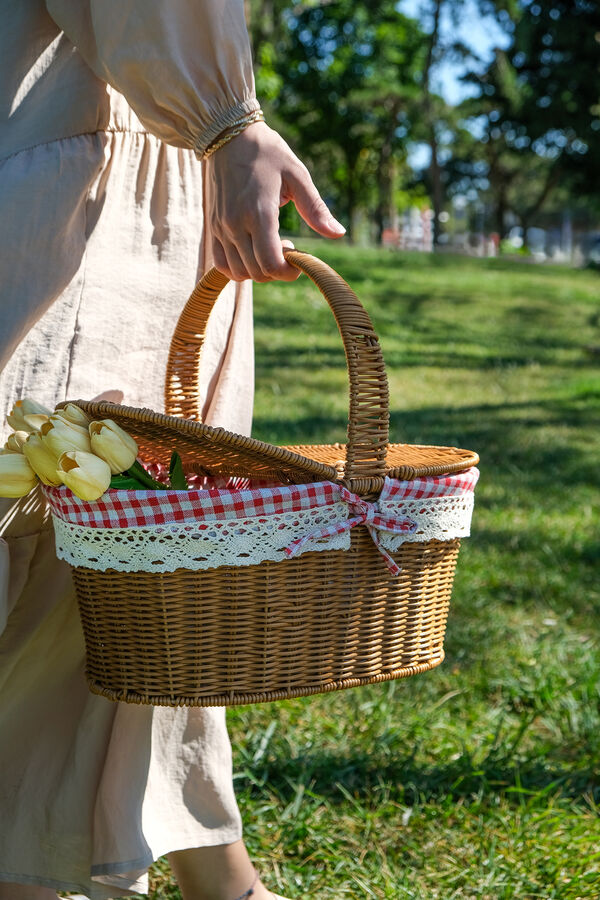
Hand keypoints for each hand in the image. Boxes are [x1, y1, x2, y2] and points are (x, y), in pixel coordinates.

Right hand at [205, 121, 345, 281]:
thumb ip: (316, 208)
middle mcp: (236, 224)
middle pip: (257, 272)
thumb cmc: (268, 153)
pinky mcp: (212, 228)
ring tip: (269, 248)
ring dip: (258, 271)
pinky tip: (252, 253)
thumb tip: (339, 233)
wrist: (228, 136)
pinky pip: (222, 265)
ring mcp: (221, 228)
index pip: (270, 263)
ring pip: (239, 273)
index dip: (288, 272)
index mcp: (259, 212)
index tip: (298, 260)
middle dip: (277, 271)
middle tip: (288, 248)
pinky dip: (238, 268)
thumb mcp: (297, 175)